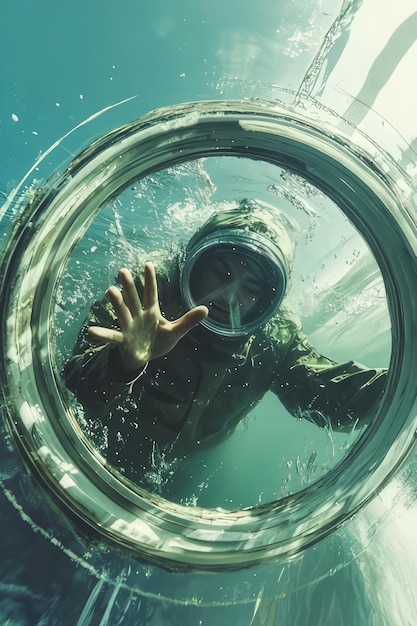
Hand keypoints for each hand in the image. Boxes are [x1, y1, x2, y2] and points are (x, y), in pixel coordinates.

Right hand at [88, 263, 207, 373]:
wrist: (144, 359)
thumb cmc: (158, 341)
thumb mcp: (175, 331)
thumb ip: (188, 321)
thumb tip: (206, 309)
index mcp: (151, 312)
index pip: (151, 293)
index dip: (150, 280)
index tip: (148, 264)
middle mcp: (138, 316)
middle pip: (133, 299)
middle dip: (129, 286)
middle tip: (122, 271)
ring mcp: (129, 327)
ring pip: (122, 313)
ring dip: (117, 303)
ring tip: (110, 291)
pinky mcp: (122, 340)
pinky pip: (111, 337)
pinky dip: (102, 334)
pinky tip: (91, 331)